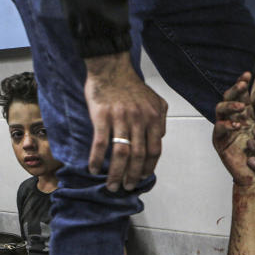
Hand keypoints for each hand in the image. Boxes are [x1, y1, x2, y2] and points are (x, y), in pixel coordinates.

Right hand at [84, 52, 167, 191]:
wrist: (111, 67)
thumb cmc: (132, 85)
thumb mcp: (155, 100)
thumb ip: (160, 120)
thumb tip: (161, 138)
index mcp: (153, 118)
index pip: (155, 150)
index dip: (149, 167)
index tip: (143, 177)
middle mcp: (139, 120)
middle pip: (138, 156)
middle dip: (133, 176)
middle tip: (127, 187)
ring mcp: (121, 118)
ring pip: (121, 154)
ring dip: (116, 173)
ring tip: (112, 185)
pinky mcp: (102, 116)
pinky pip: (100, 143)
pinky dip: (97, 159)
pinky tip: (93, 169)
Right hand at [212, 72, 254, 187]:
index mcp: (244, 111)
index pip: (239, 93)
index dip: (242, 83)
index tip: (248, 75)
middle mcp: (233, 117)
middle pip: (228, 98)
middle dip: (235, 90)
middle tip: (243, 85)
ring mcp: (225, 128)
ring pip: (220, 110)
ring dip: (229, 106)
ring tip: (241, 107)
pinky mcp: (220, 141)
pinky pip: (219, 129)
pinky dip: (226, 125)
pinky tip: (237, 125)